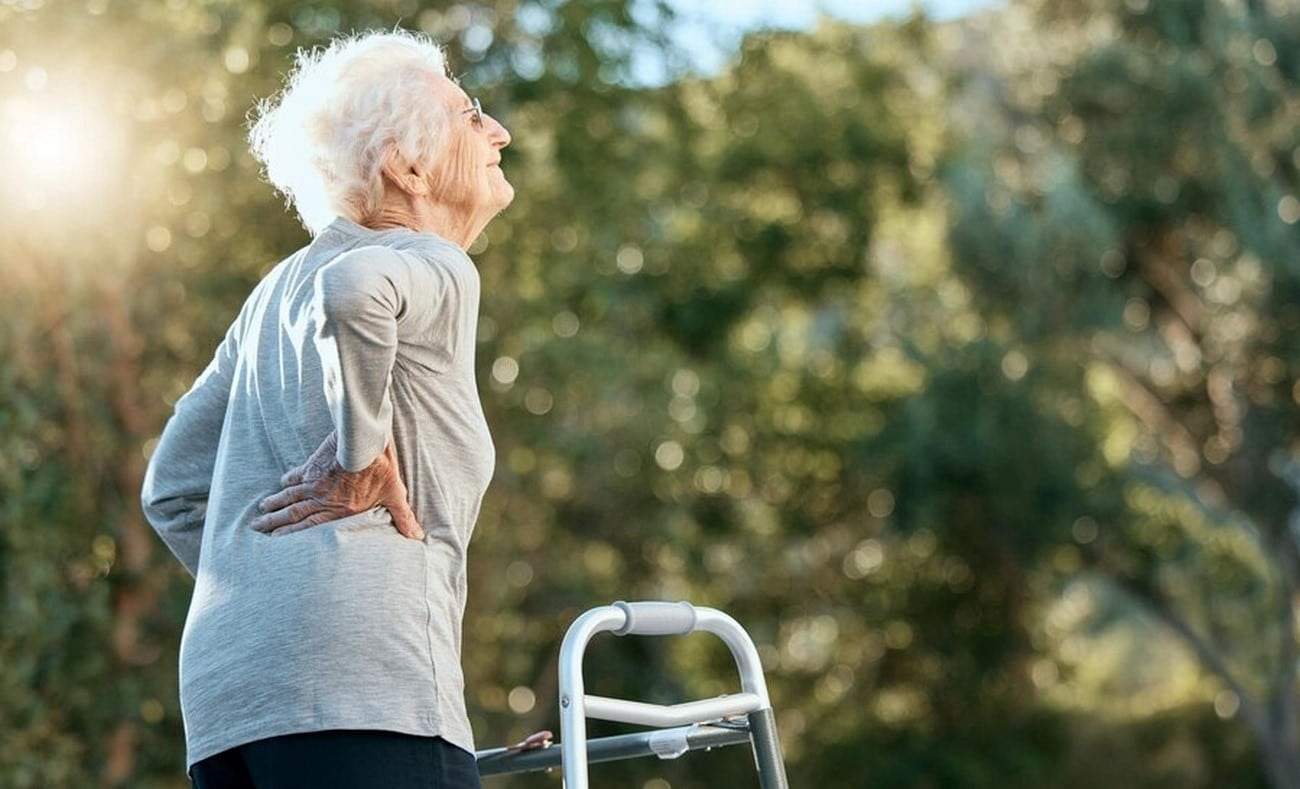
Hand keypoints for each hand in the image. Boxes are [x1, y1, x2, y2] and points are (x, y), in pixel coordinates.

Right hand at [250, 432, 423, 539]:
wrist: (365, 440)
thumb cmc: (381, 467)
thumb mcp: (395, 493)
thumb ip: (403, 517)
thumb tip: (417, 536)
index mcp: (341, 510)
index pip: (311, 528)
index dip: (293, 536)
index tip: (277, 541)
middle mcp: (323, 499)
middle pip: (294, 514)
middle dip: (275, 524)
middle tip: (257, 529)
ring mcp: (315, 482)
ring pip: (290, 497)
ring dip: (275, 505)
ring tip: (260, 513)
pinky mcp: (313, 465)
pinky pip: (296, 475)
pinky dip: (287, 481)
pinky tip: (280, 484)